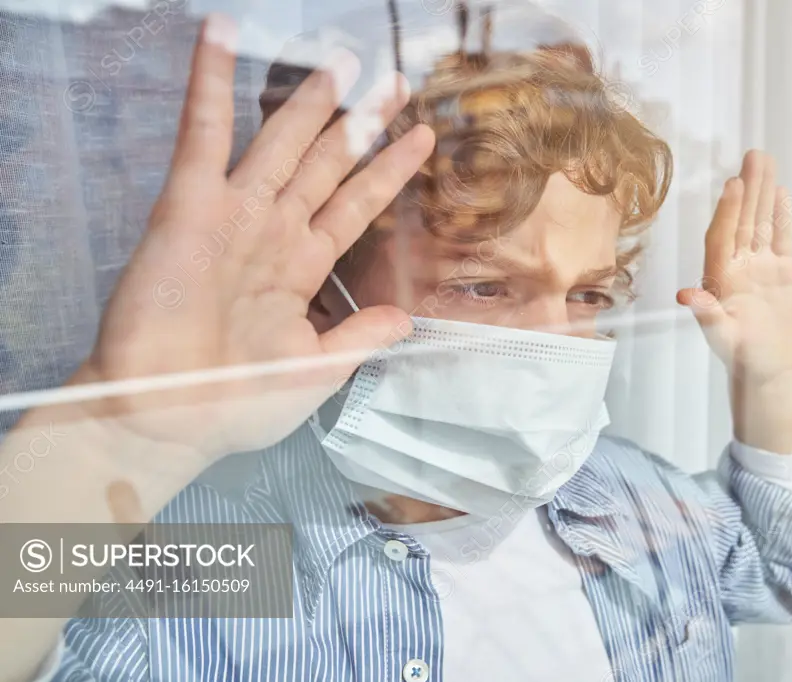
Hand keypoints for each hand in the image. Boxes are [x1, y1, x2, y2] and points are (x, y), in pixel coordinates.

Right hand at [81, 14, 434, 459]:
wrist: (168, 417)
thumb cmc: (235, 402)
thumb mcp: (316, 372)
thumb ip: (359, 337)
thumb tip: (405, 319)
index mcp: (302, 267)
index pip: (356, 205)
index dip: (389, 170)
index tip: (423, 139)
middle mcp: (274, 232)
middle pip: (327, 164)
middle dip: (361, 123)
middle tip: (395, 83)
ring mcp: (234, 215)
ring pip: (279, 143)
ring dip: (308, 103)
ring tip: (341, 61)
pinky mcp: (189, 207)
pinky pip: (201, 136)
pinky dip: (208, 85)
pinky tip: (220, 37)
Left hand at [677, 150, 791, 453]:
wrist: (766, 370)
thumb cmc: (740, 357)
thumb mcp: (722, 338)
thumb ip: (707, 315)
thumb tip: (685, 296)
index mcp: (720, 279)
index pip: (723, 238)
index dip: (727, 211)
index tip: (732, 184)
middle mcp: (738, 267)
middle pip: (742, 220)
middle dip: (748, 188)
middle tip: (753, 154)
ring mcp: (760, 267)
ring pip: (761, 223)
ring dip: (763, 193)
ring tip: (766, 161)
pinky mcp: (781, 273)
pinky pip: (781, 238)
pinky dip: (781, 216)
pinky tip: (780, 193)